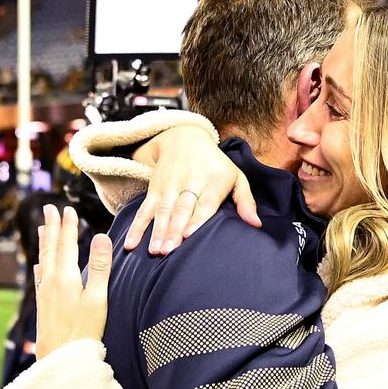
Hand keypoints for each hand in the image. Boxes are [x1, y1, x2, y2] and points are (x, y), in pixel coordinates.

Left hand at [34, 205, 112, 358]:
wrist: (59, 361)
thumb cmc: (83, 333)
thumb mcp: (97, 300)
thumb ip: (99, 268)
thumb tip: (101, 236)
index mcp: (65, 277)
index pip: (67, 244)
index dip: (68, 226)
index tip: (68, 209)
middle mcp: (50, 282)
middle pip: (51, 248)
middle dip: (51, 227)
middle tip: (49, 208)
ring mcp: (44, 294)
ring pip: (43, 260)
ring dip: (43, 242)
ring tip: (41, 227)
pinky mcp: (42, 305)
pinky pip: (39, 276)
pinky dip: (40, 263)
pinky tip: (38, 264)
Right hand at [126, 124, 258, 253]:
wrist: (184, 138)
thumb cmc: (215, 165)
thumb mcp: (236, 176)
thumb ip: (246, 201)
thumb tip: (256, 225)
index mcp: (212, 180)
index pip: (204, 203)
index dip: (196, 219)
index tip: (189, 235)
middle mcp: (189, 182)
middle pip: (180, 209)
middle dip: (173, 230)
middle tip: (169, 250)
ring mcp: (169, 186)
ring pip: (162, 210)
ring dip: (157, 231)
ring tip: (154, 250)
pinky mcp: (154, 189)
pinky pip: (144, 210)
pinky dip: (137, 227)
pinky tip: (131, 243)